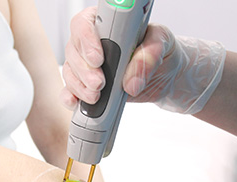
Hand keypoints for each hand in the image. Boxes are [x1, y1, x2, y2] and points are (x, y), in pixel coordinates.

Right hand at [60, 7, 225, 113]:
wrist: (165, 73)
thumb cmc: (161, 49)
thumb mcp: (162, 42)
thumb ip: (150, 54)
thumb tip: (132, 80)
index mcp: (107, 23)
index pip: (85, 23)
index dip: (87, 40)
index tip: (98, 59)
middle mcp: (92, 41)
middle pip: (74, 50)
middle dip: (85, 70)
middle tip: (100, 83)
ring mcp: (88, 64)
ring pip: (71, 72)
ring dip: (80, 86)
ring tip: (96, 96)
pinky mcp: (89, 84)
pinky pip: (71, 90)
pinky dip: (71, 98)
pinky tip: (76, 103)